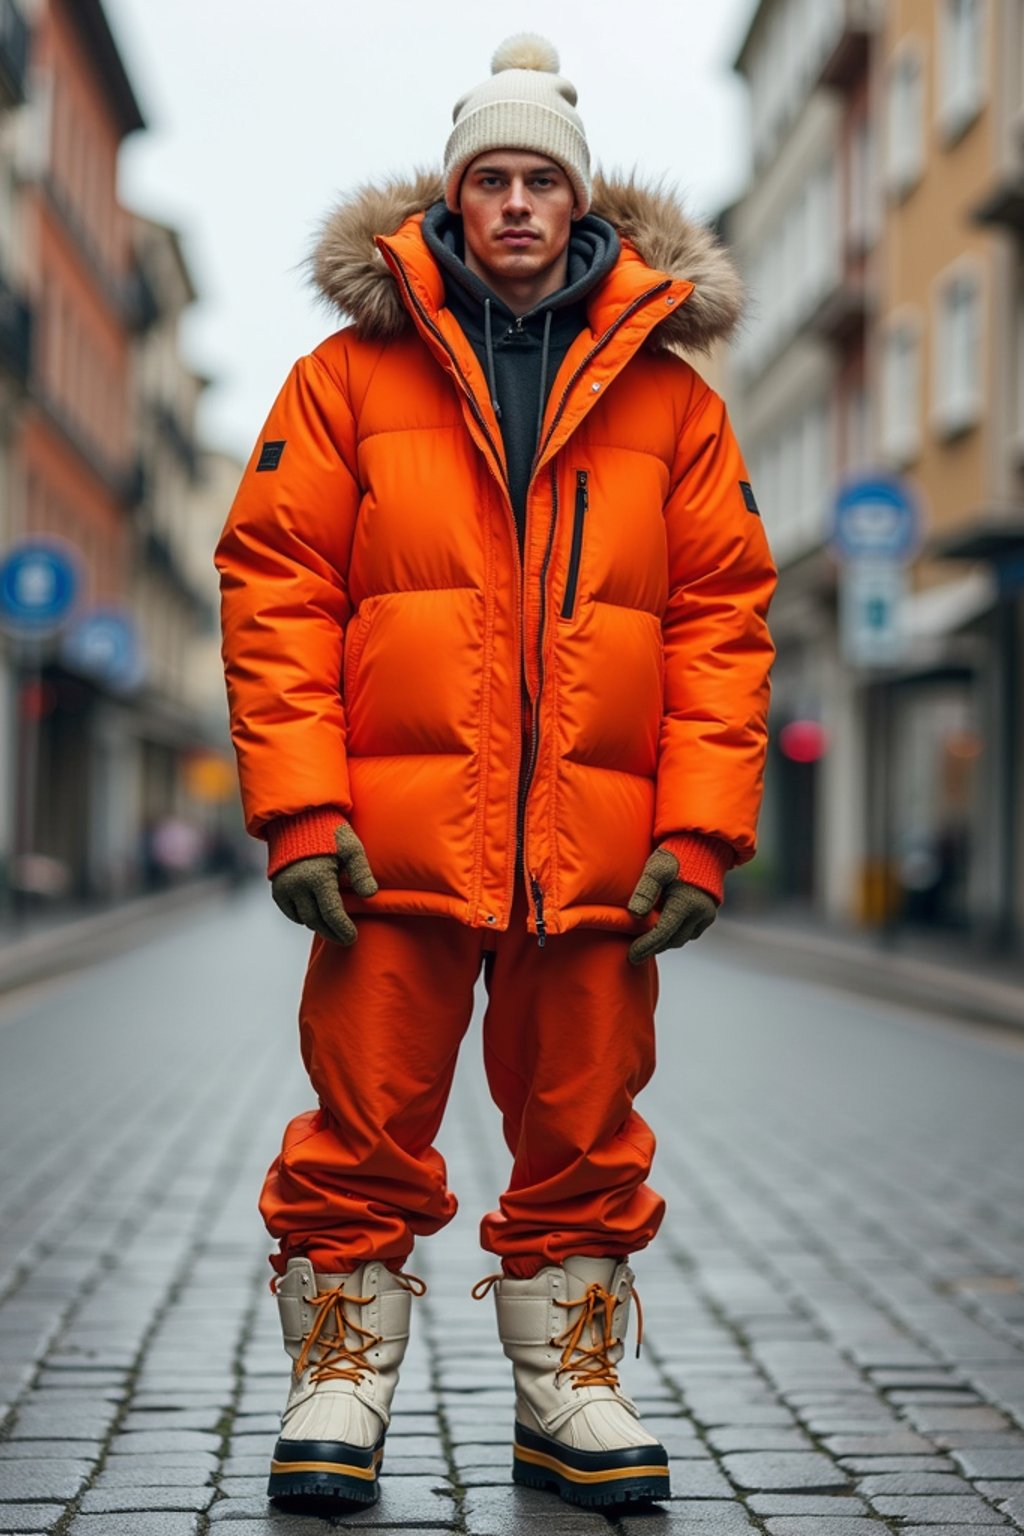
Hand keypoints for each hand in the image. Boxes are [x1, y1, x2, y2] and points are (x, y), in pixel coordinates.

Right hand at [271, 823, 377, 943]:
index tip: (353, 938)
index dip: (343, 929)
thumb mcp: (351, 847)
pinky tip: (317, 919)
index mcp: (317, 877)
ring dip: (319, 926)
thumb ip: (361, 872)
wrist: (297, 819)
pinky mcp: (277, 888)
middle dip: (332, 932)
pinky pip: (290, 912)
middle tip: (346, 939)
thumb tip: (370, 895)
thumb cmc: (329, 832)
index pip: (331, 913)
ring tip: (333, 930)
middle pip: (316, 920)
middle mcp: (297, 886)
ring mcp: (284, 888)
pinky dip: (303, 919)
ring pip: (303, 919)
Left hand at [627, 847, 717, 964]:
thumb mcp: (656, 868)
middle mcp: (700, 913)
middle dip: (655, 946)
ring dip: (666, 941)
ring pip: (683, 938)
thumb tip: (635, 914)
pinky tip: (663, 929)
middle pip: (673, 940)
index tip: (631, 956)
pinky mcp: (709, 914)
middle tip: (635, 951)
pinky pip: (691, 932)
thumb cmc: (676, 854)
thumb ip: (645, 890)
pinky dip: (677, 933)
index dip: (646, 946)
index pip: (662, 933)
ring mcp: (707, 915)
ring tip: (647, 941)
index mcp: (686, 903)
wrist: (703, 846)